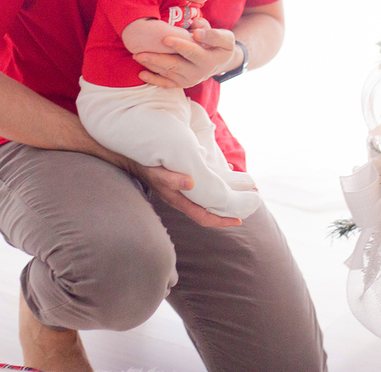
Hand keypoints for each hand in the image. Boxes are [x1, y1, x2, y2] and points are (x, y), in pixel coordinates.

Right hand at [126, 160, 241, 227]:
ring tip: (241, 189)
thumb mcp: (157, 173)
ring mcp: (183, 191)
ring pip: (208, 198)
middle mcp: (184, 198)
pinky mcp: (183, 180)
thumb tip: (190, 182)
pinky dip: (216, 180)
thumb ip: (171, 179)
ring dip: (224, 195)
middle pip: (209, 210)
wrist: (133, 160)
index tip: (238, 220)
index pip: (203, 217)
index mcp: (179, 200)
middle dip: (228, 209)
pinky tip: (225, 170)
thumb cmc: (146, 168)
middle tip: (247, 205)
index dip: (221, 221)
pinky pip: (205, 184)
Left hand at [133, 26, 235, 88]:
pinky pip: (167, 84)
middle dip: (157, 58)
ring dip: (152, 66)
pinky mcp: (182, 84)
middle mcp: (199, 73)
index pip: (192, 52)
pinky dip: (154, 80)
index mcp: (209, 60)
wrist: (221, 61)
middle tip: (140, 52)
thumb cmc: (220, 44)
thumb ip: (213, 33)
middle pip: (175, 65)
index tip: (165, 38)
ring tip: (137, 57)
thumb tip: (196, 31)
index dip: (179, 45)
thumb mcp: (225, 37)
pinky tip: (142, 74)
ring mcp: (189, 80)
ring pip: (168, 73)